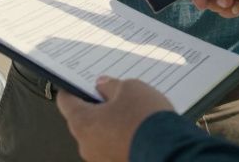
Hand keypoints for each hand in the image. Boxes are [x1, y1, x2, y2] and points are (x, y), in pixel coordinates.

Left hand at [56, 77, 172, 161]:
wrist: (172, 151)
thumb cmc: (146, 121)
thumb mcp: (130, 88)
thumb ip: (111, 85)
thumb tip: (104, 86)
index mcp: (82, 123)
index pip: (66, 102)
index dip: (71, 89)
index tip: (74, 84)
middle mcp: (87, 145)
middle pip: (84, 121)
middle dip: (97, 107)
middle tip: (112, 95)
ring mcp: (102, 160)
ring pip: (101, 137)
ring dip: (111, 125)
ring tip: (132, 113)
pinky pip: (115, 148)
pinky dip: (123, 139)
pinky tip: (139, 129)